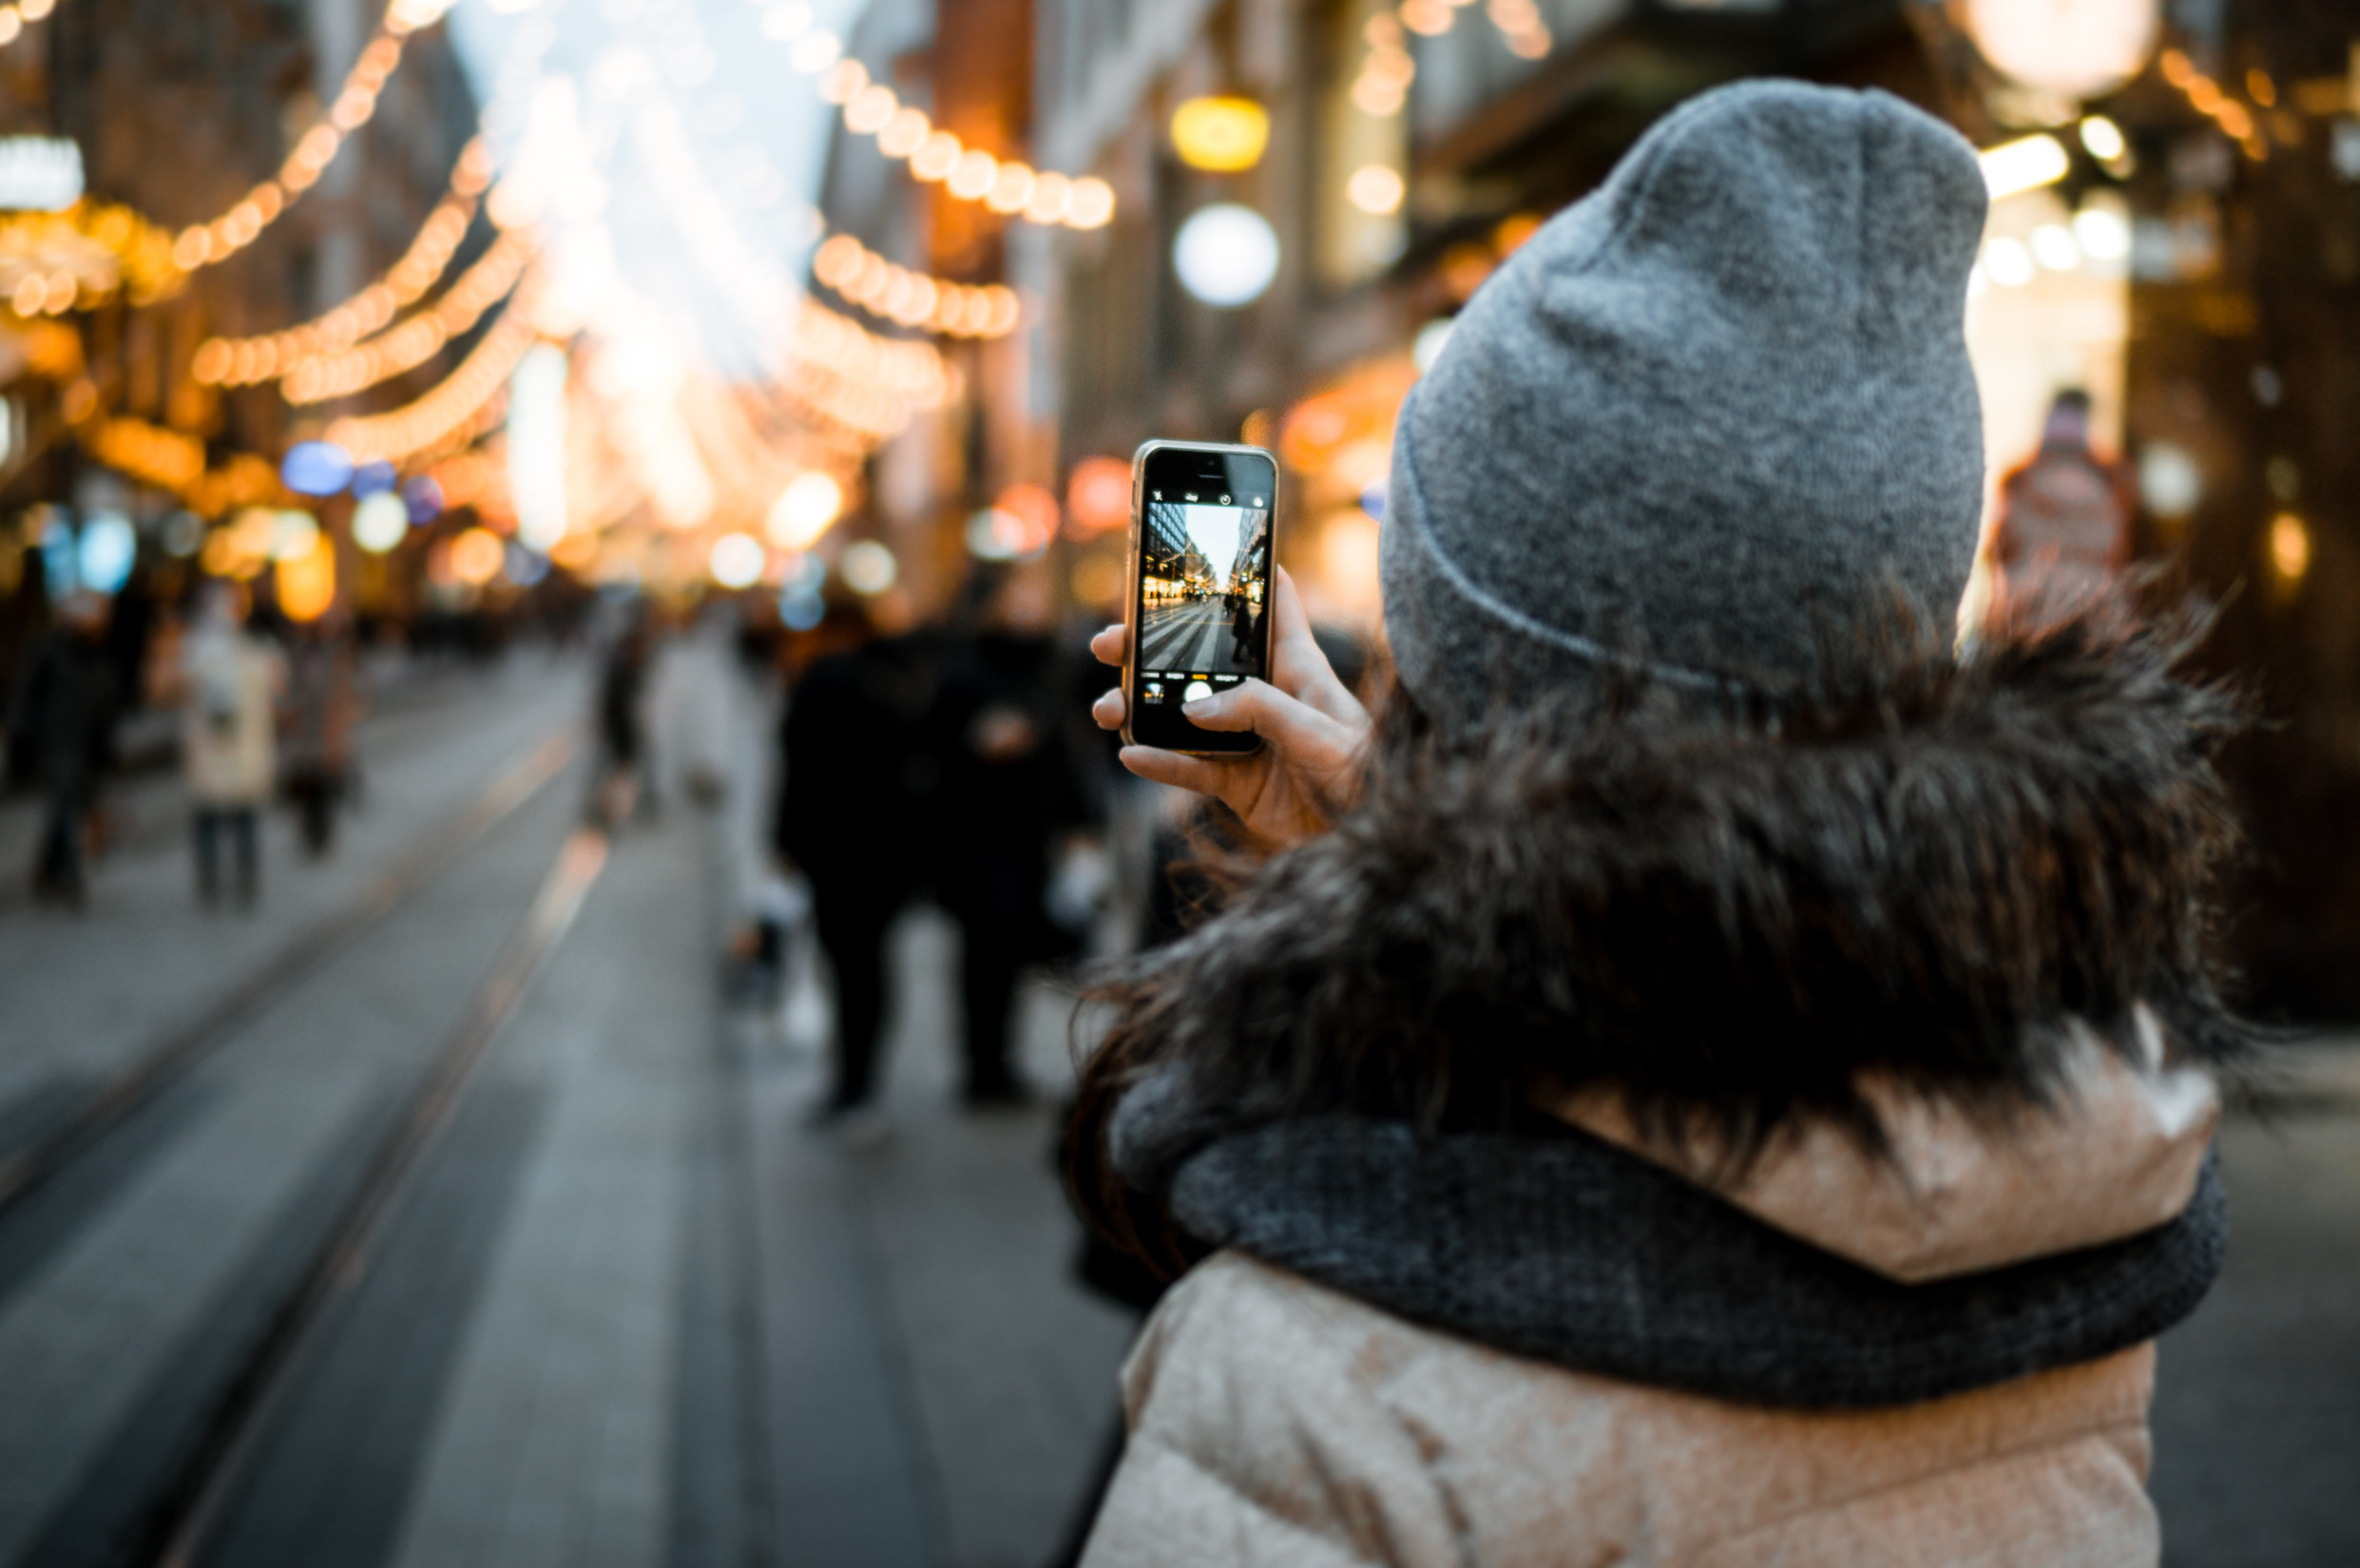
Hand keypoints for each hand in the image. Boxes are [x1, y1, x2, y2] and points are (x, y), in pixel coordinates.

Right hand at [1091, 567, 1370, 853]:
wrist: (1368, 841)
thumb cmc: (1365, 775)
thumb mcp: (1319, 730)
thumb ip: (1258, 709)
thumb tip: (1193, 707)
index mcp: (1298, 669)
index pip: (1273, 610)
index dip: (1248, 578)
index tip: (1212, 549)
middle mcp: (1267, 698)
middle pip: (1202, 662)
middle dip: (1152, 649)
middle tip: (1112, 642)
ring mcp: (1247, 740)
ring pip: (1182, 715)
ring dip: (1141, 707)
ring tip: (1108, 707)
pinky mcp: (1237, 782)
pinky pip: (1188, 768)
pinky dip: (1158, 763)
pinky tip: (1131, 752)